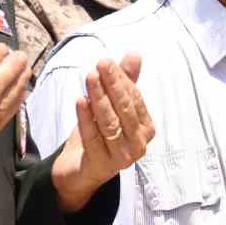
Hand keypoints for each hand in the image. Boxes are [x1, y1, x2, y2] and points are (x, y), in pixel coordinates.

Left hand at [51, 55, 155, 211]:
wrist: (79, 170)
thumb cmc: (99, 135)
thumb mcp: (111, 106)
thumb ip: (125, 83)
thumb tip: (135, 54)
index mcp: (146, 128)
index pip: (135, 99)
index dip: (121, 80)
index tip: (106, 62)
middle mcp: (139, 144)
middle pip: (124, 109)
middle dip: (112, 85)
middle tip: (100, 64)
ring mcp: (123, 157)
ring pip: (110, 123)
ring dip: (99, 98)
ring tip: (90, 78)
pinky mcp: (103, 165)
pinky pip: (93, 137)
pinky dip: (86, 118)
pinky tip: (80, 100)